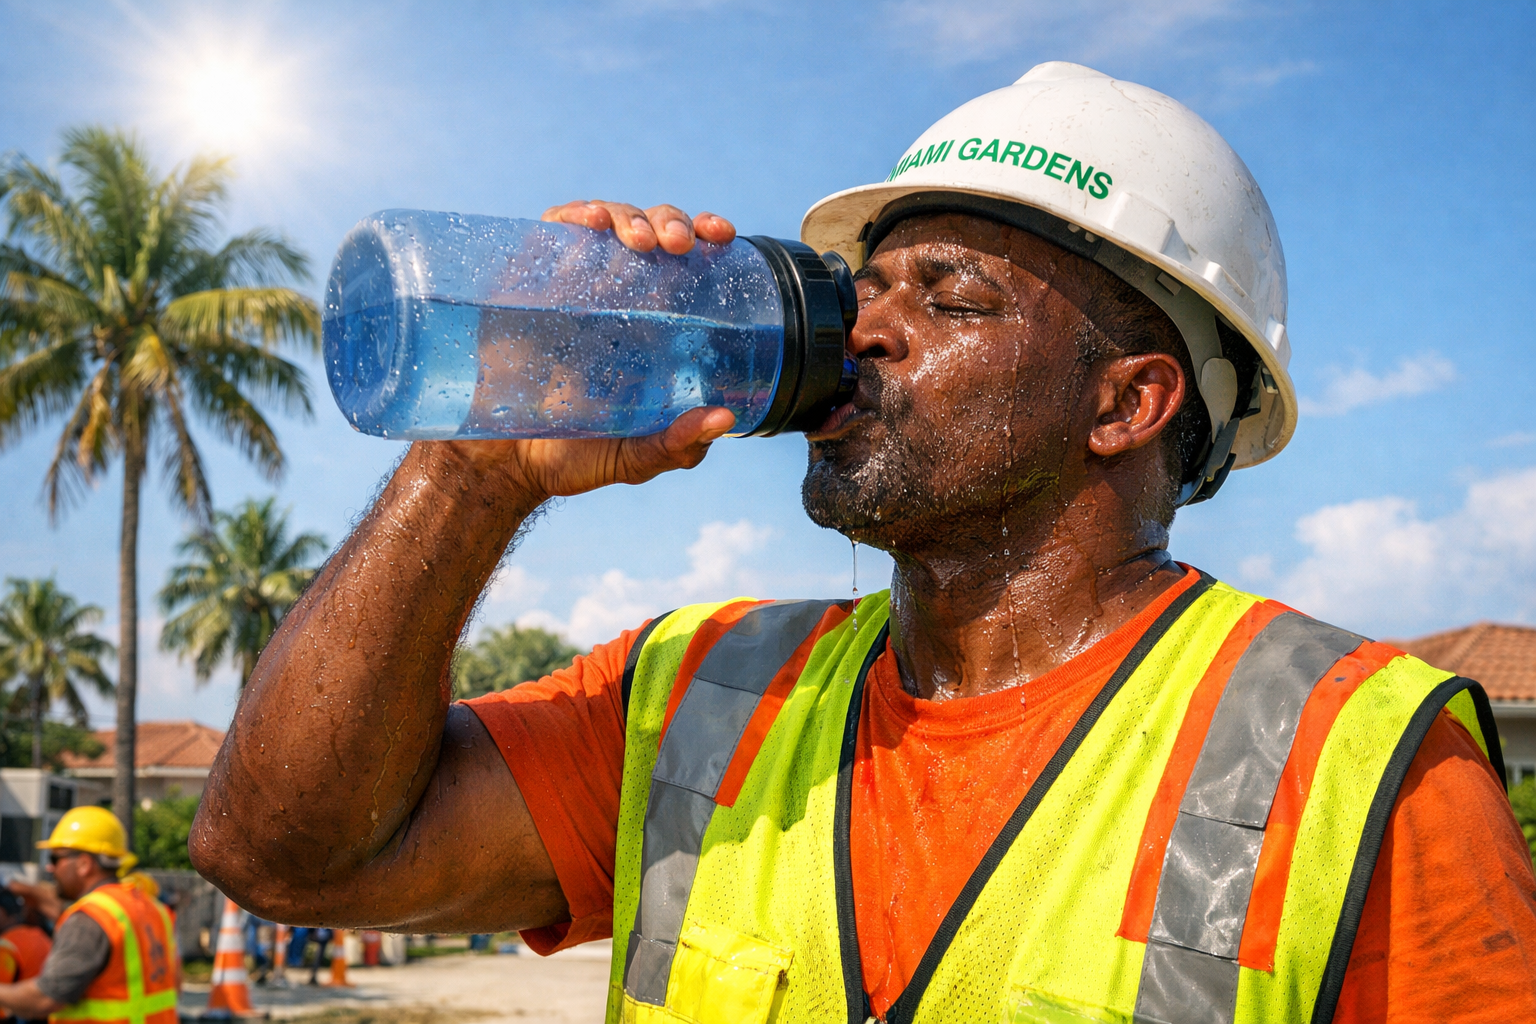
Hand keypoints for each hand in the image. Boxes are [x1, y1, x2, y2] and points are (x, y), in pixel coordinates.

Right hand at [444, 201, 741, 502]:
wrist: (502, 466)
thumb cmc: (573, 458)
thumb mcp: (635, 458)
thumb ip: (678, 445)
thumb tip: (725, 420)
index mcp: (652, 324)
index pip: (685, 263)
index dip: (706, 235)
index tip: (723, 235)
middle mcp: (613, 294)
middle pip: (650, 230)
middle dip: (671, 221)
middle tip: (677, 243)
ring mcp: (568, 284)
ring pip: (605, 222)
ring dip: (627, 216)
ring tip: (639, 239)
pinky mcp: (525, 283)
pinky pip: (549, 233)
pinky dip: (571, 217)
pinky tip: (589, 221)